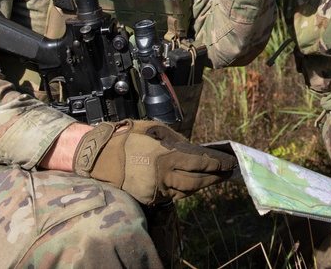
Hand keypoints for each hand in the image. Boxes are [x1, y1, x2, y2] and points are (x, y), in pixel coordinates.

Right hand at [73, 120, 236, 204]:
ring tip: (216, 179)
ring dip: (203, 185)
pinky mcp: (151, 198)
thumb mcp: (154, 131)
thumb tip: (194, 149)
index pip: (199, 163)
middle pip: (197, 182)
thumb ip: (175, 142)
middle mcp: (164, 177)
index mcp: (166, 157)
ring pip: (187, 191)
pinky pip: (174, 195)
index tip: (228, 162)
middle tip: (228, 173)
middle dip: (215, 178)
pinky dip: (187, 190)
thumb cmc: (129, 138)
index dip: (216, 164)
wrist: (102, 158)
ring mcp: (157, 190)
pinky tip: (196, 184)